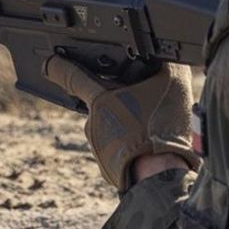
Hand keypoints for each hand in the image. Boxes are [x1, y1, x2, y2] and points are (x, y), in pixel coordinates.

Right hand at [42, 55, 199, 191]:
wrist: (154, 182)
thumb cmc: (137, 141)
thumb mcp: (99, 103)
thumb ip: (75, 79)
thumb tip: (53, 64)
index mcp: (169, 70)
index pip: (133, 46)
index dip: (106, 49)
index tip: (84, 54)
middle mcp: (176, 84)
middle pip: (129, 68)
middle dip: (106, 79)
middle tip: (93, 88)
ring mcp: (169, 105)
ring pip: (129, 91)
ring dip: (111, 100)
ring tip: (107, 114)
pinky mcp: (160, 123)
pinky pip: (133, 109)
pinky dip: (119, 113)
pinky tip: (113, 125)